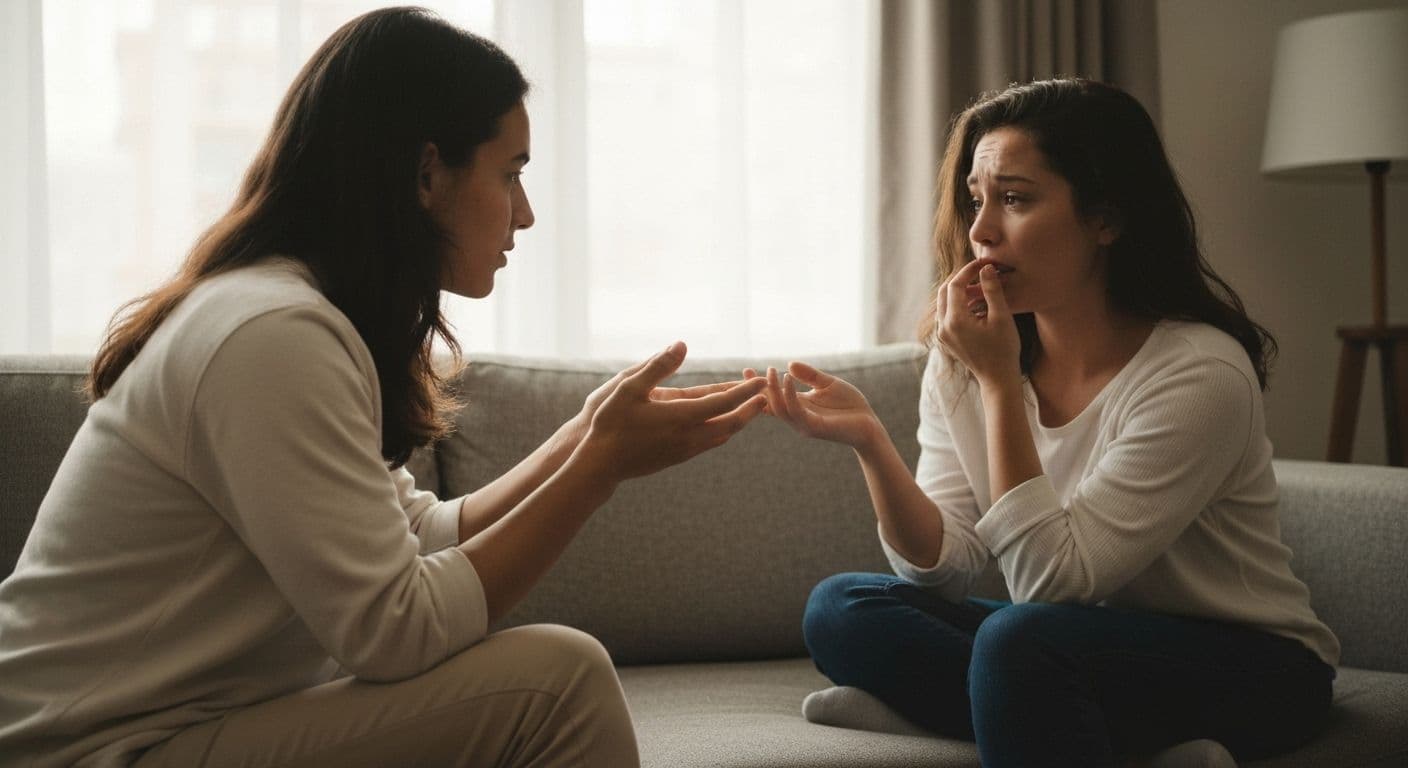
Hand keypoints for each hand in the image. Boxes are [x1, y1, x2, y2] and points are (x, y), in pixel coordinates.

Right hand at [574, 341, 767, 481]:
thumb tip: (682, 344)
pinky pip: (708, 444)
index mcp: (680, 417)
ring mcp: (683, 451)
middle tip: (766, 396)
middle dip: (750, 409)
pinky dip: (722, 432)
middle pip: (730, 423)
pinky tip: (722, 428)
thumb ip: (657, 366)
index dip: (744, 390)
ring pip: (721, 436)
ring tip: (750, 410)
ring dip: (738, 422)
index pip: (723, 402)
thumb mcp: (628, 387)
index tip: (760, 380)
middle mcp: (688, 437)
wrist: (600, 465)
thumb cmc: (610, 422)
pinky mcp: (676, 459)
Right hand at [744, 362, 881, 449]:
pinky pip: (796, 410)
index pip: (773, 397)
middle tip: (748, 372)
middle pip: (769, 405)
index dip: (759, 386)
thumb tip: (789, 364)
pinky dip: (789, 394)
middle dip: (757, 390)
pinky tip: (787, 378)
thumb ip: (810, 375)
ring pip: (779, 408)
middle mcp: (797, 417)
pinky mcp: (814, 427)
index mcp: (799, 406)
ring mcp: (804, 424)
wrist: (870, 425)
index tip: (746, 370)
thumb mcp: (828, 384)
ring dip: (773, 390)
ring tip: (771, 371)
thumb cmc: (850, 406)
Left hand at [936, 259, 1021, 389]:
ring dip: (960, 291)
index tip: (983, 263)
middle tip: (980, 271)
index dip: (968, 270)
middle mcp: (943, 326)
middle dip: (961, 278)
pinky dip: (958, 303)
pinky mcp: (946, 339)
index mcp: (955, 320)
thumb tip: (986, 268)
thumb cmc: (1004, 349)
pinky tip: (976, 302)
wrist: (997, 378)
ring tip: (981, 286)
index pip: (955, 284)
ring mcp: (942, 334)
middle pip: (945, 291)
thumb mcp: (1001, 317)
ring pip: (944, 302)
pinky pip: (947, 314)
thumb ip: (992, 290)